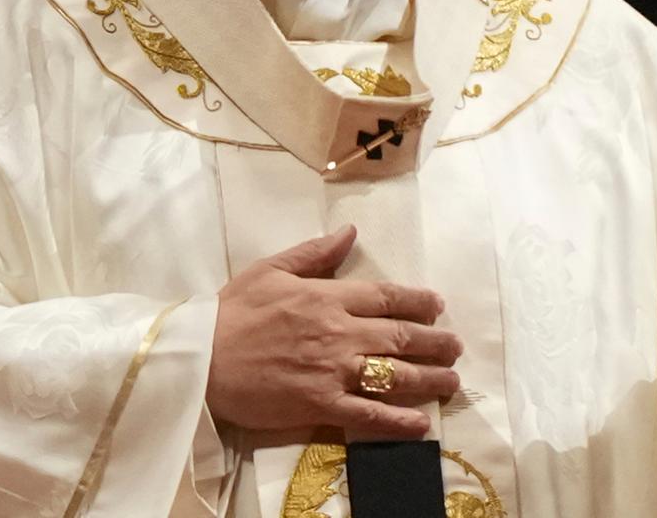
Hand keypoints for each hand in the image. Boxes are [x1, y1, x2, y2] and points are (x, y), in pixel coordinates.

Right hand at [208, 225, 462, 436]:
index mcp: (327, 297)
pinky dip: (397, 421)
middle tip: (456, 347)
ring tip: (451, 382)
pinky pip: (368, 414)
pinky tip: (420, 424)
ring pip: (394, 375)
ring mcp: (332, 370)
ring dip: (429, 379)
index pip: (387, 297)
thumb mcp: (272, 269)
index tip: (438, 306)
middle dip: (436, 342)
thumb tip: (350, 232)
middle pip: (401, 337)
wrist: (200, 358)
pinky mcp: (320, 404)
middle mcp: (339, 333)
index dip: (419, 302)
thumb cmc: (232, 312)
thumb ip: (315, 253)